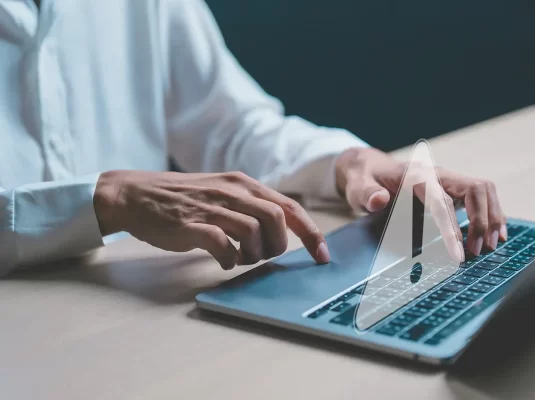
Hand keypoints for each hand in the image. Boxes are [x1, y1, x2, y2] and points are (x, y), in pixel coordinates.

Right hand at [93, 170, 329, 269]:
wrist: (134, 194)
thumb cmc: (181, 199)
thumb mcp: (223, 193)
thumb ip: (250, 207)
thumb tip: (279, 233)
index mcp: (244, 184)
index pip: (290, 207)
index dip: (311, 232)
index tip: (322, 255)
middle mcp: (233, 192)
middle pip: (277, 219)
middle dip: (279, 245)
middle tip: (263, 256)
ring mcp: (213, 207)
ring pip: (254, 232)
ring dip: (254, 254)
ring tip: (239, 258)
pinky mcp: (193, 224)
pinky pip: (224, 245)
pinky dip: (229, 259)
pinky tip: (222, 260)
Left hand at [335, 148, 506, 256]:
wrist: (369, 167)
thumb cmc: (364, 180)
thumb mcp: (357, 186)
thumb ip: (366, 193)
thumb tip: (378, 200)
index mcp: (418, 176)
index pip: (444, 200)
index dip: (454, 227)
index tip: (459, 254)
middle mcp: (439, 175)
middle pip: (476, 189)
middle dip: (483, 220)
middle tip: (480, 251)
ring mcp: (449, 180)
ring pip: (485, 190)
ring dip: (493, 216)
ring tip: (494, 245)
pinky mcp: (453, 188)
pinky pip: (482, 195)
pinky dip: (493, 213)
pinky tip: (497, 233)